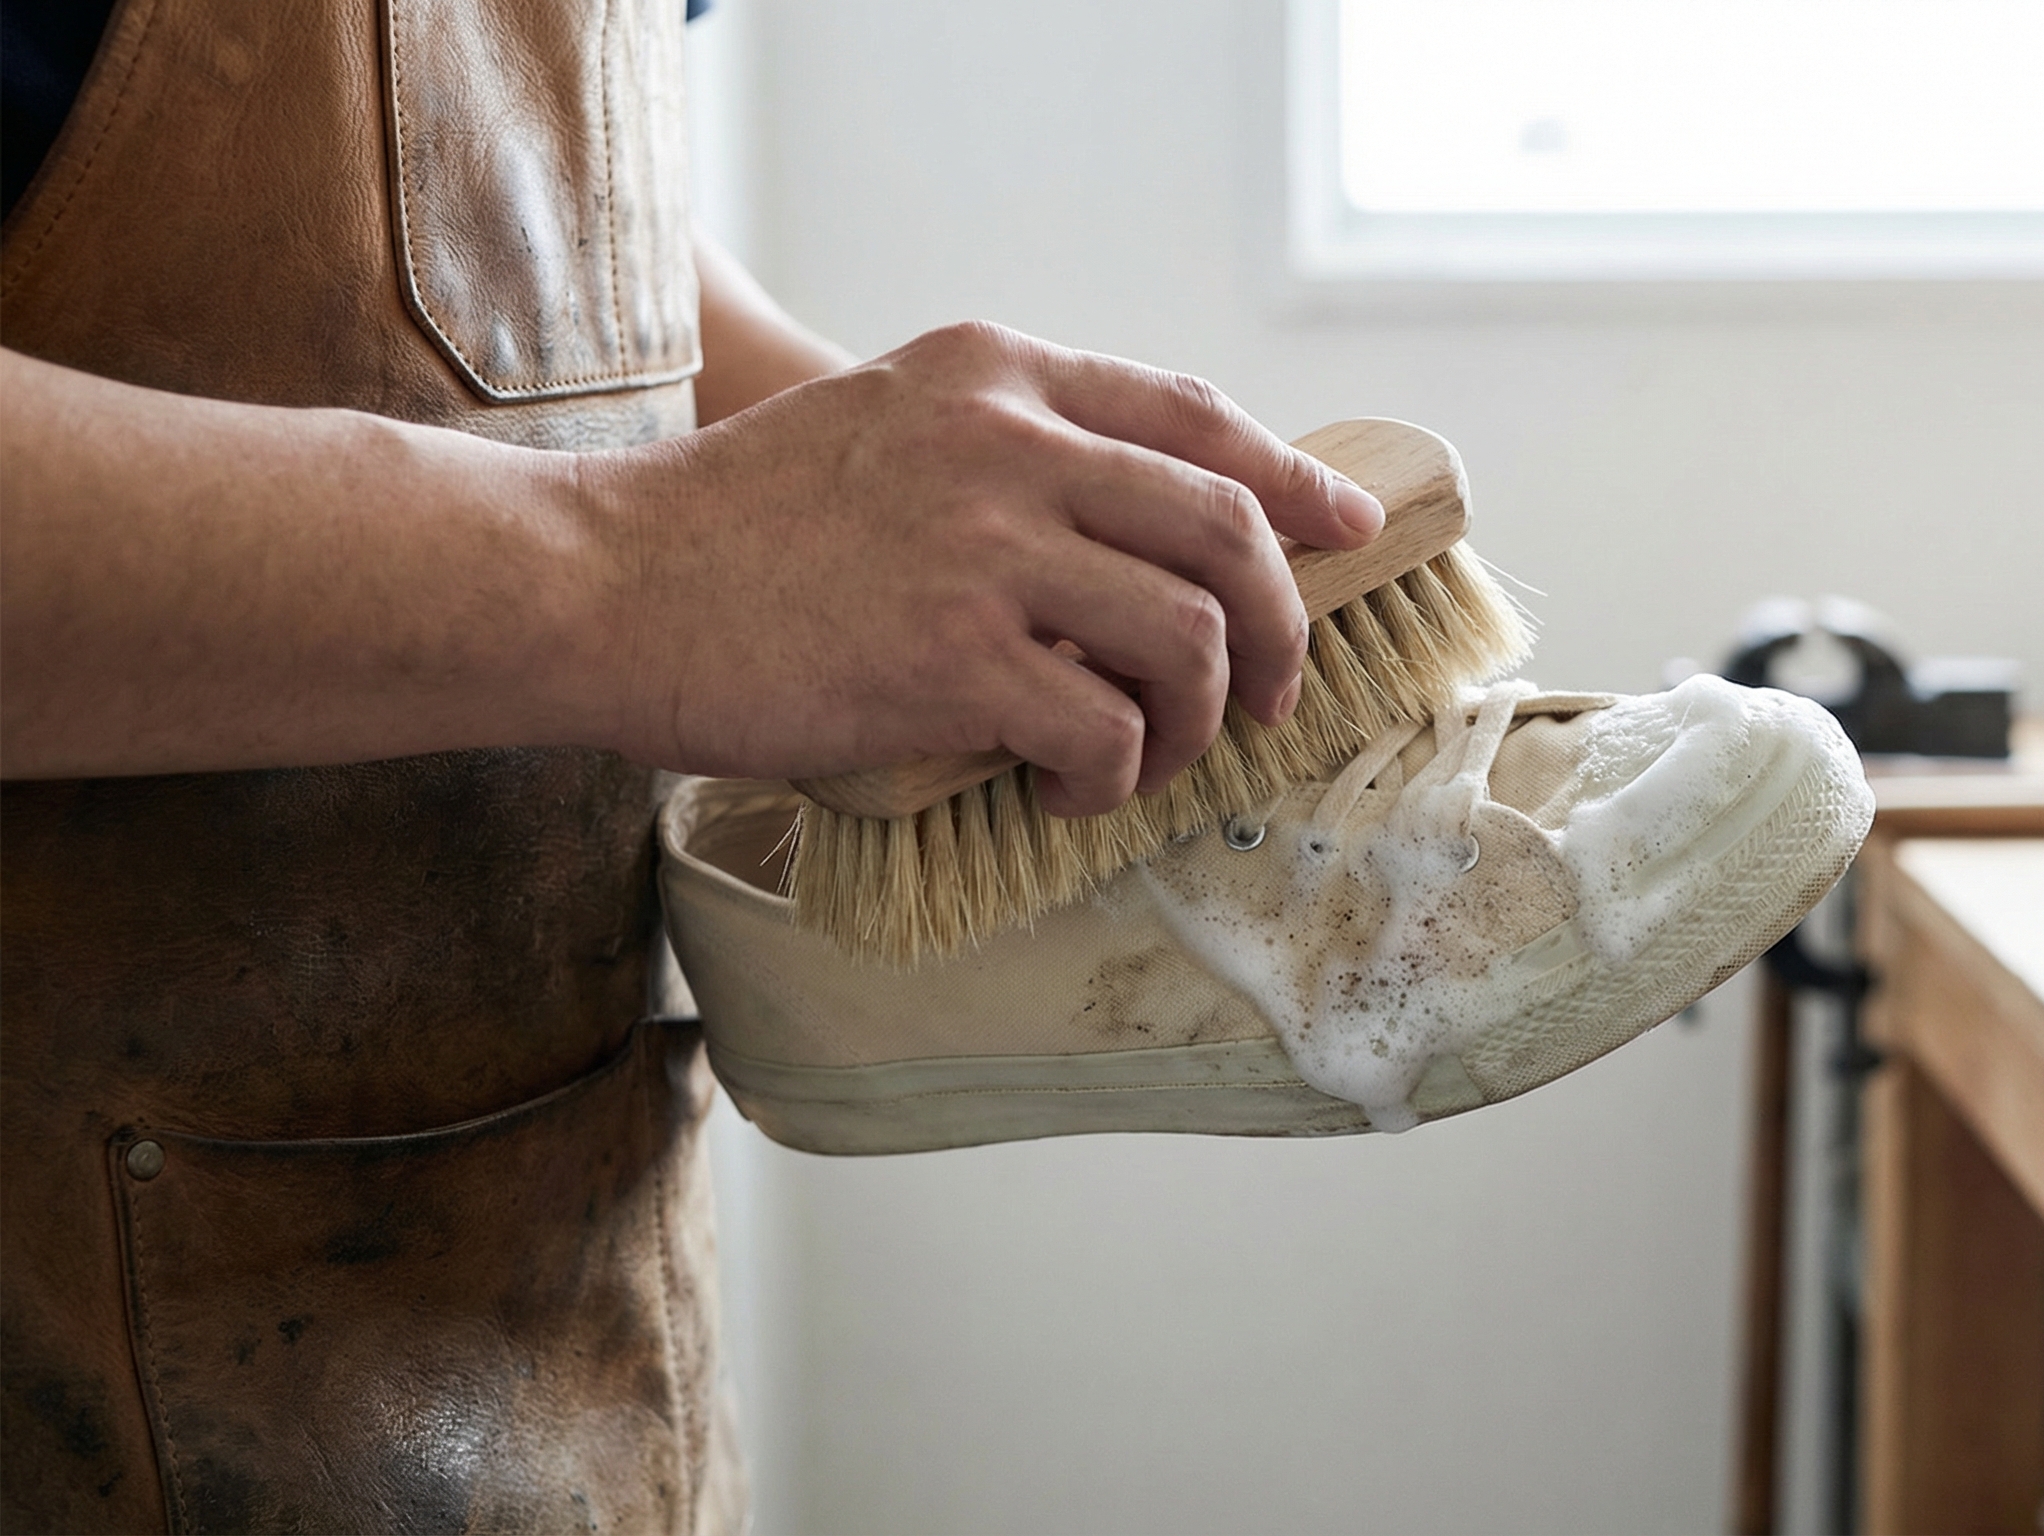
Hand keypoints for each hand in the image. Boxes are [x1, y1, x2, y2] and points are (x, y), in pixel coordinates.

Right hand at [581, 321, 1385, 814]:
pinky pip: (1110, 730)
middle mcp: (1008, 442)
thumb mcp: (884, 425)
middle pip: (1228, 529)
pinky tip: (1071, 784)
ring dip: (1198, 720)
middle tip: (1271, 696)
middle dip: (1280, 628)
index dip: (1293, 479)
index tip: (1346, 529)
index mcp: (995, 374)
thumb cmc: (735, 529)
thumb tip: (1134, 536)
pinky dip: (1115, 775)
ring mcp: (987, 548)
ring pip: (1192, 638)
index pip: (1196, 414)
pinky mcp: (956, 658)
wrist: (600, 582)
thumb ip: (1004, 448)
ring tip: (1145, 756)